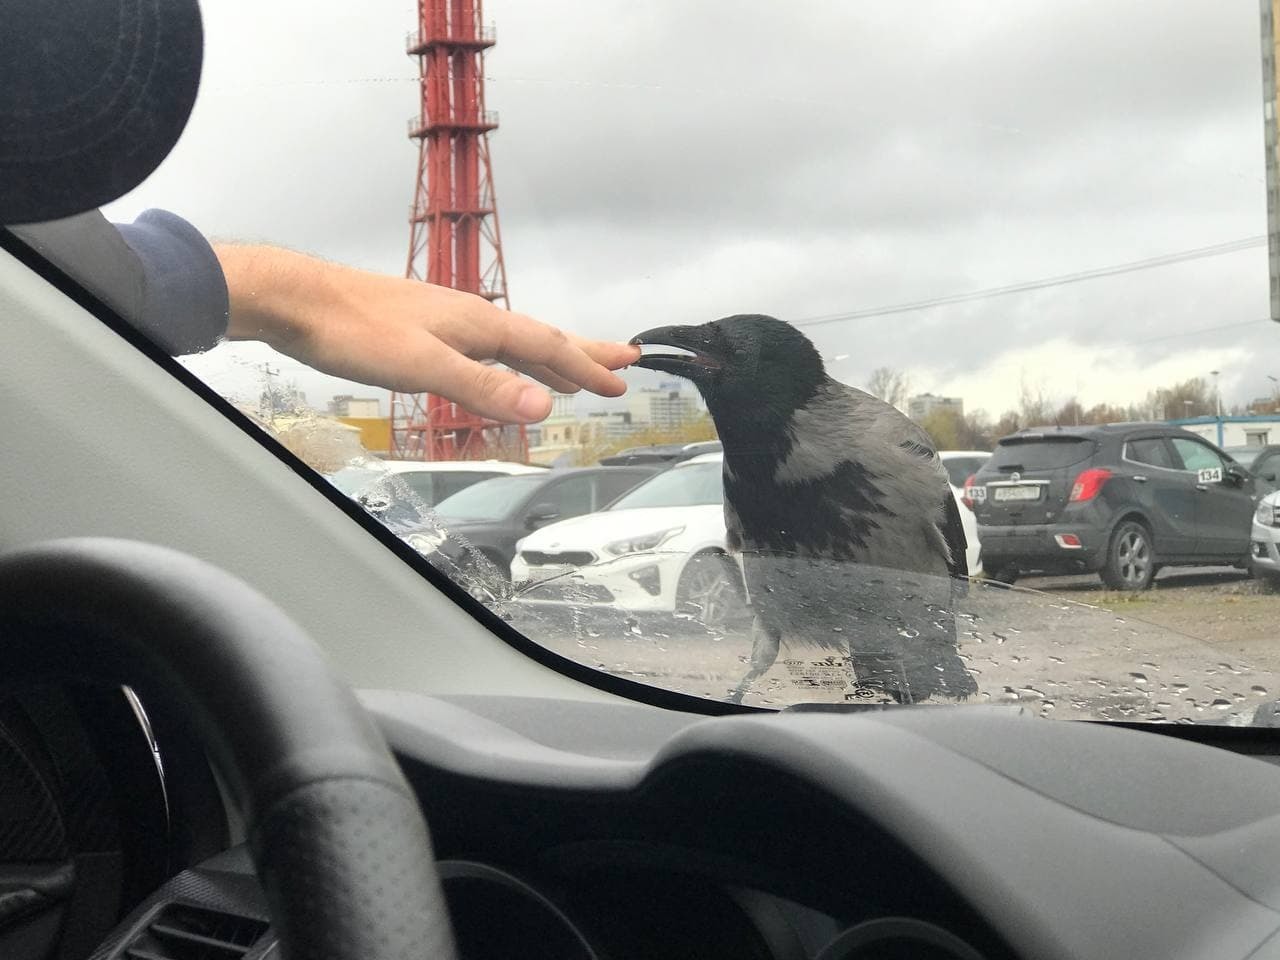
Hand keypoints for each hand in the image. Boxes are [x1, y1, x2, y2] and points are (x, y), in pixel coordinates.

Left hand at [214, 244, 638, 422]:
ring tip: (573, 370)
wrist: (298, 299)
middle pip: (540, 337)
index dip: (586, 366)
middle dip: (582, 353)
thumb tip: (543, 406)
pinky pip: (485, 347)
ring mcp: (446, 322)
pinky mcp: (421, 330)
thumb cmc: (353, 329)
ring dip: (549, 357)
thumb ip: (484, 389)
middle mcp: (468, 317)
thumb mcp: (425, 367)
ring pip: (512, 342)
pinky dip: (509, 359)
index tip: (620, 380)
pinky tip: (499, 366)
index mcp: (477, 324)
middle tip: (621, 363)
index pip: (546, 346)